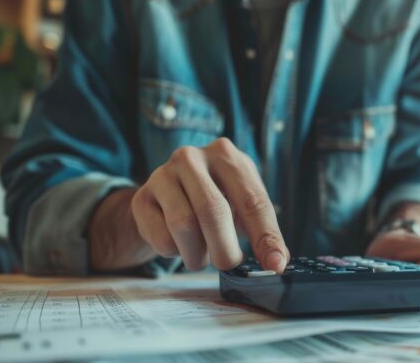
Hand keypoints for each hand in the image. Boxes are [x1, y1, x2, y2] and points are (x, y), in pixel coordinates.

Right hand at [90, 138, 288, 271]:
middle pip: (213, 211)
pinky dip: (175, 252)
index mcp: (226, 155)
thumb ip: (263, 232)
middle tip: (228, 264)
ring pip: (184, 226)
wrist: (170, 192)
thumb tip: (277, 262)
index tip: (274, 264)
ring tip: (203, 255)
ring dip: (198, 254)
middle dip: (225, 249)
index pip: (252, 200)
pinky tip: (180, 244)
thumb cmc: (218, 198)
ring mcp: (162, 174)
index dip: (265, 237)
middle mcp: (192, 157)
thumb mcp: (243, 206)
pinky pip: (161, 238)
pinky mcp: (141, 198)